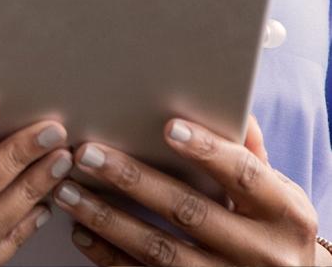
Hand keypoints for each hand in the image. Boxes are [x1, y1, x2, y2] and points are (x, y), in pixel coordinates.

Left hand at [49, 111, 324, 263]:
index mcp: (284, 213)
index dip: (208, 151)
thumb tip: (229, 102)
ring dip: (108, 219)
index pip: (242, 176)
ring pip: (159, 251)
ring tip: (69, 191)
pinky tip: (82, 231)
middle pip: (189, 211)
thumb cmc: (276, 226)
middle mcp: (260, 252)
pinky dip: (109, 257)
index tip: (169, 127)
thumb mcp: (279, 191)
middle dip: (133, 180)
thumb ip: (251, 151)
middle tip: (87, 153)